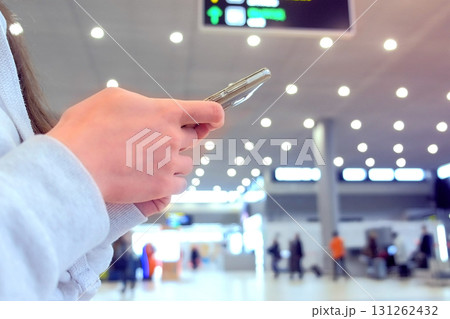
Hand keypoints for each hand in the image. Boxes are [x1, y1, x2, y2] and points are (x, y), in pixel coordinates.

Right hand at [47, 88, 223, 213]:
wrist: (75, 166)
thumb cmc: (86, 130)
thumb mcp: (113, 99)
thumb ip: (141, 103)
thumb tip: (149, 109)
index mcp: (164, 112)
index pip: (206, 111)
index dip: (214, 115)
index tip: (215, 119)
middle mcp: (172, 137)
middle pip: (193, 140)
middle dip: (179, 141)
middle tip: (157, 145)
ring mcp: (169, 163)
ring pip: (186, 164)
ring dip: (174, 163)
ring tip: (148, 164)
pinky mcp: (162, 186)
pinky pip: (179, 185)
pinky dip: (170, 183)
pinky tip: (154, 180)